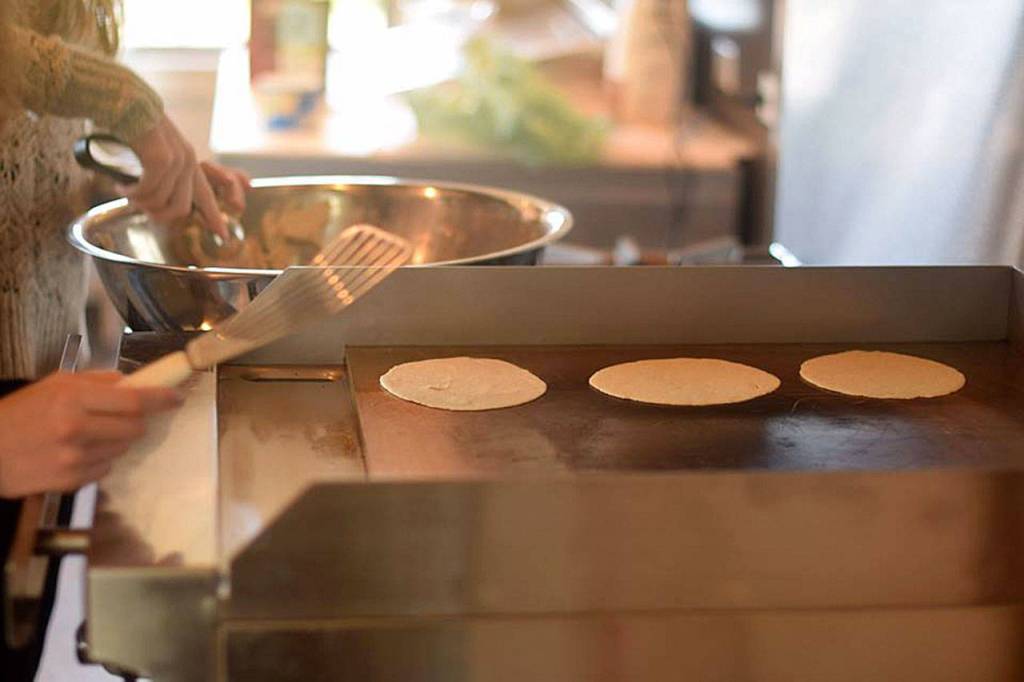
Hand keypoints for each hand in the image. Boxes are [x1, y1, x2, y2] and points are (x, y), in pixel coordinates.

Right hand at [0, 372, 181, 497]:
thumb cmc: (18, 413)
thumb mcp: (53, 385)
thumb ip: (95, 383)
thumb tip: (131, 383)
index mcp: (73, 400)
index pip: (133, 401)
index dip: (160, 399)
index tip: (175, 397)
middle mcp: (77, 430)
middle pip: (135, 428)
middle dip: (136, 421)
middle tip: (120, 417)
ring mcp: (75, 459)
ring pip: (122, 449)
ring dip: (116, 441)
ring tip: (88, 435)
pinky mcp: (71, 481)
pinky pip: (105, 469)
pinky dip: (99, 460)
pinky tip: (75, 453)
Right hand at [124, 115, 249, 238]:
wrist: (124, 99)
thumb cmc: (132, 127)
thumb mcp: (154, 153)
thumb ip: (161, 177)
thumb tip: (154, 204)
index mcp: (188, 162)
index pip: (206, 195)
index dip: (215, 217)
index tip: (224, 236)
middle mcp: (188, 162)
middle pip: (180, 209)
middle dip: (157, 215)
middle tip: (138, 207)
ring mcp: (177, 161)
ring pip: (160, 202)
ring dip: (138, 202)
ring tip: (125, 190)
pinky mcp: (161, 160)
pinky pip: (147, 192)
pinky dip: (131, 193)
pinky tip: (121, 184)